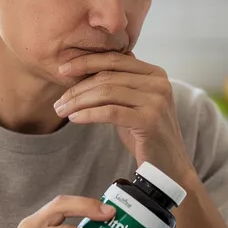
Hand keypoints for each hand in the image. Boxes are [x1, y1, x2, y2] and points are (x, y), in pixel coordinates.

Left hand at [54, 53, 193, 180]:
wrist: (168, 167)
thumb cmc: (146, 135)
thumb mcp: (135, 103)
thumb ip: (122, 83)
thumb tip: (94, 63)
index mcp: (155, 74)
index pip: (115, 60)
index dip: (86, 62)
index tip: (62, 70)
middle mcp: (159, 83)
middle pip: (108, 76)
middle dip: (78, 87)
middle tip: (58, 100)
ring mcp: (156, 101)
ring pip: (106, 92)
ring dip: (78, 102)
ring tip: (61, 110)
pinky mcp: (149, 121)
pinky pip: (110, 112)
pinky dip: (88, 114)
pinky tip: (74, 119)